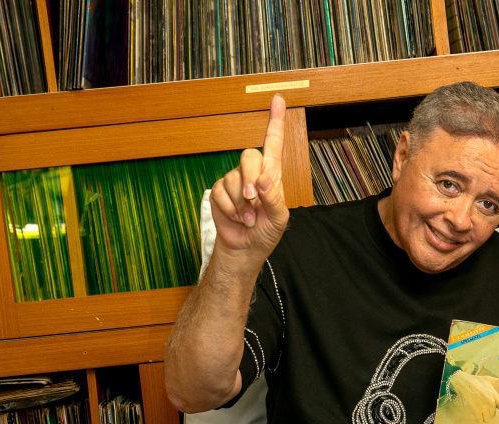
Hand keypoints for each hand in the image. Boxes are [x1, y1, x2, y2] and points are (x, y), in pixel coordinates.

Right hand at [209, 94, 289, 257]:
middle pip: (249, 156)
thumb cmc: (266, 232)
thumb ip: (273, 198)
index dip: (275, 121)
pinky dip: (230, 209)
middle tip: (253, 199)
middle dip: (250, 178)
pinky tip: (237, 218)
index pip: (274, 143)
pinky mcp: (219, 192)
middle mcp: (253, 173)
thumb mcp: (278, 218)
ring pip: (233, 179)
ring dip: (241, 203)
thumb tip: (264, 180)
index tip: (278, 99)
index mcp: (272, 175)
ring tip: (249, 218)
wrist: (246, 249)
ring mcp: (235, 181)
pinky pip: (220, 192)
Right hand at [449, 370, 498, 423]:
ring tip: (478, 406)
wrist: (464, 381)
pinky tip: (474, 410)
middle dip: (487, 413)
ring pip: (486, 419)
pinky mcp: (475, 408)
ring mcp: (482, 405)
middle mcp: (490, 401)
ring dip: (482, 416)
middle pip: (492, 416)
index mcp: (495, 396)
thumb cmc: (477, 381)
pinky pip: (479, 419)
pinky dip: (477, 417)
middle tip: (481, 404)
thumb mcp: (489, 380)